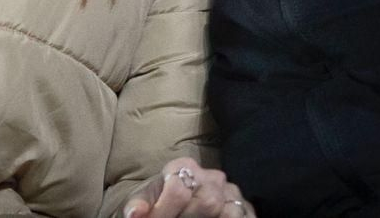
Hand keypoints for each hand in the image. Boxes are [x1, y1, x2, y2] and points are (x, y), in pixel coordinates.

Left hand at [123, 159, 252, 217]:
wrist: (178, 204)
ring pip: (227, 210)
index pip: (179, 190)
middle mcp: (211, 176)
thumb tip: (135, 214)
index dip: (164, 212)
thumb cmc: (160, 202)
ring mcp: (230, 192)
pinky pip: (241, 215)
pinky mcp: (244, 208)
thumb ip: (139, 203)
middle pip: (207, 202)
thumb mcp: (146, 200)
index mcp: (183, 167)